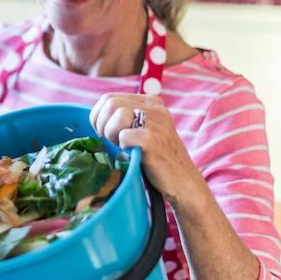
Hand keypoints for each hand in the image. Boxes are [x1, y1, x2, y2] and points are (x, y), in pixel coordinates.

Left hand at [89, 93, 205, 205]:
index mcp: (150, 101)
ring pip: (116, 115)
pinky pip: (124, 136)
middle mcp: (154, 107)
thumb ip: (126, 118)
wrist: (183, 182)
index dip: (98, 116)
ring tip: (122, 146)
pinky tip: (133, 154)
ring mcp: (156, 122)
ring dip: (111, 134)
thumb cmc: (158, 158)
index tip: (103, 132)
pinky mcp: (153, 140)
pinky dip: (123, 147)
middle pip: (109, 104)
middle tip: (111, 141)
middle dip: (102, 125)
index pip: (109, 97)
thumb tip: (96, 116)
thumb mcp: (144, 129)